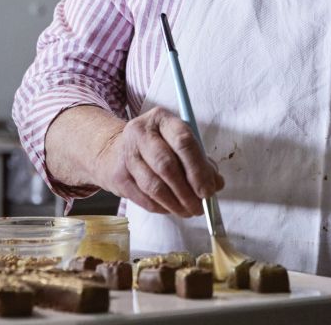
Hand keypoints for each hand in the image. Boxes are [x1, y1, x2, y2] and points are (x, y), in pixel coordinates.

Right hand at [93, 106, 224, 217]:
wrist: (114, 150)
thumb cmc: (156, 146)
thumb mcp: (178, 142)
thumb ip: (200, 160)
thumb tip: (216, 184)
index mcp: (162, 119)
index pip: (183, 141)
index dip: (198, 169)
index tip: (208, 190)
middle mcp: (141, 133)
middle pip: (167, 165)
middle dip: (187, 191)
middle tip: (200, 206)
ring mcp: (127, 154)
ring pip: (154, 186)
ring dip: (175, 204)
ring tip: (189, 211)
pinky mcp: (118, 176)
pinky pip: (143, 198)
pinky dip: (161, 208)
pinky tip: (171, 209)